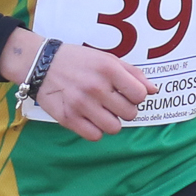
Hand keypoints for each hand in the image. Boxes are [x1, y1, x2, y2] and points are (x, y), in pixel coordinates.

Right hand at [0, 28, 149, 141]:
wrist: (41, 64)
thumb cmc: (77, 61)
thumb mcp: (106, 59)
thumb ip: (132, 74)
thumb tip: (154, 90)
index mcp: (108, 69)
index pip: (140, 95)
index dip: (136, 96)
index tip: (126, 93)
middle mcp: (96, 87)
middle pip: (130, 114)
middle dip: (125, 109)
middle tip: (113, 102)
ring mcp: (82, 104)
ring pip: (114, 128)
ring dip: (111, 122)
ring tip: (102, 111)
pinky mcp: (68, 118)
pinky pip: (95, 136)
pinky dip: (95, 130)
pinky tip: (89, 118)